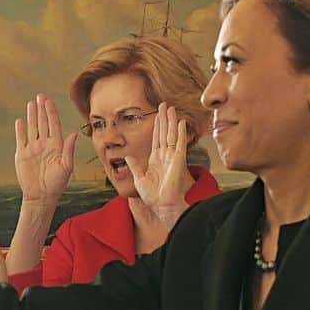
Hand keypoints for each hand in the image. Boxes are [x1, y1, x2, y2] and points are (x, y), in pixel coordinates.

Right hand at [14, 94, 76, 204]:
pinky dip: (20, 130)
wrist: (40, 197)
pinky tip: (20, 121)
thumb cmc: (56, 184)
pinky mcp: (22, 155)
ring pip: (32, 128)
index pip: (54, 125)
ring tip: (31, 103)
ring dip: (32, 116)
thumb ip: (68, 150)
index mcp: (56, 146)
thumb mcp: (66, 167)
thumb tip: (73, 134)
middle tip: (40, 96)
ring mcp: (33, 149)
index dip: (51, 113)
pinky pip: (21, 139)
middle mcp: (45, 145)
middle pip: (43, 123)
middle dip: (42, 109)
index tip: (48, 101)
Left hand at [126, 103, 195, 229]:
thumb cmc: (152, 197)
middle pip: (164, 133)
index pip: (156, 139)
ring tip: (171, 108)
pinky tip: (181, 122)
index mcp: (156, 160)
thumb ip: (134, 166)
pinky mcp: (178, 160)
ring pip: (171, 135)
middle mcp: (165, 156)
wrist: (161, 205)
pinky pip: (179, 143)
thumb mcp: (139, 179)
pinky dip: (180, 132)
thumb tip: (127, 156)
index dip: (157, 126)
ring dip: (171, 121)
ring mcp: (172, 157)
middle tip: (164, 104)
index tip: (157, 115)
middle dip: (164, 119)